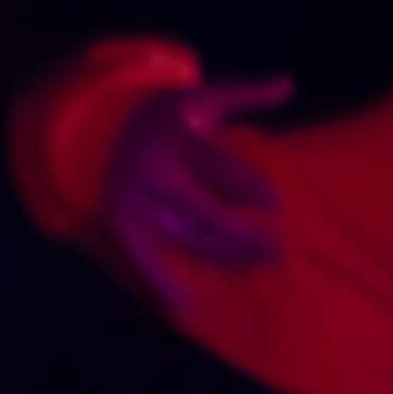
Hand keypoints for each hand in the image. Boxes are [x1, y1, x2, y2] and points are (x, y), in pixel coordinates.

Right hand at [96, 73, 286, 309]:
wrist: (105, 130)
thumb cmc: (170, 117)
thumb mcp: (202, 96)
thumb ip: (245, 92)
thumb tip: (288, 84)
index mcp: (174, 140)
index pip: (219, 168)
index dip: (249, 187)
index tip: (276, 203)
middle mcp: (151, 175)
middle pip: (205, 214)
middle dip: (243, 236)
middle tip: (276, 251)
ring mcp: (134, 205)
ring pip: (184, 239)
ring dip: (222, 258)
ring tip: (256, 265)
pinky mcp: (122, 227)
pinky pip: (143, 263)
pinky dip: (162, 288)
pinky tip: (184, 310)